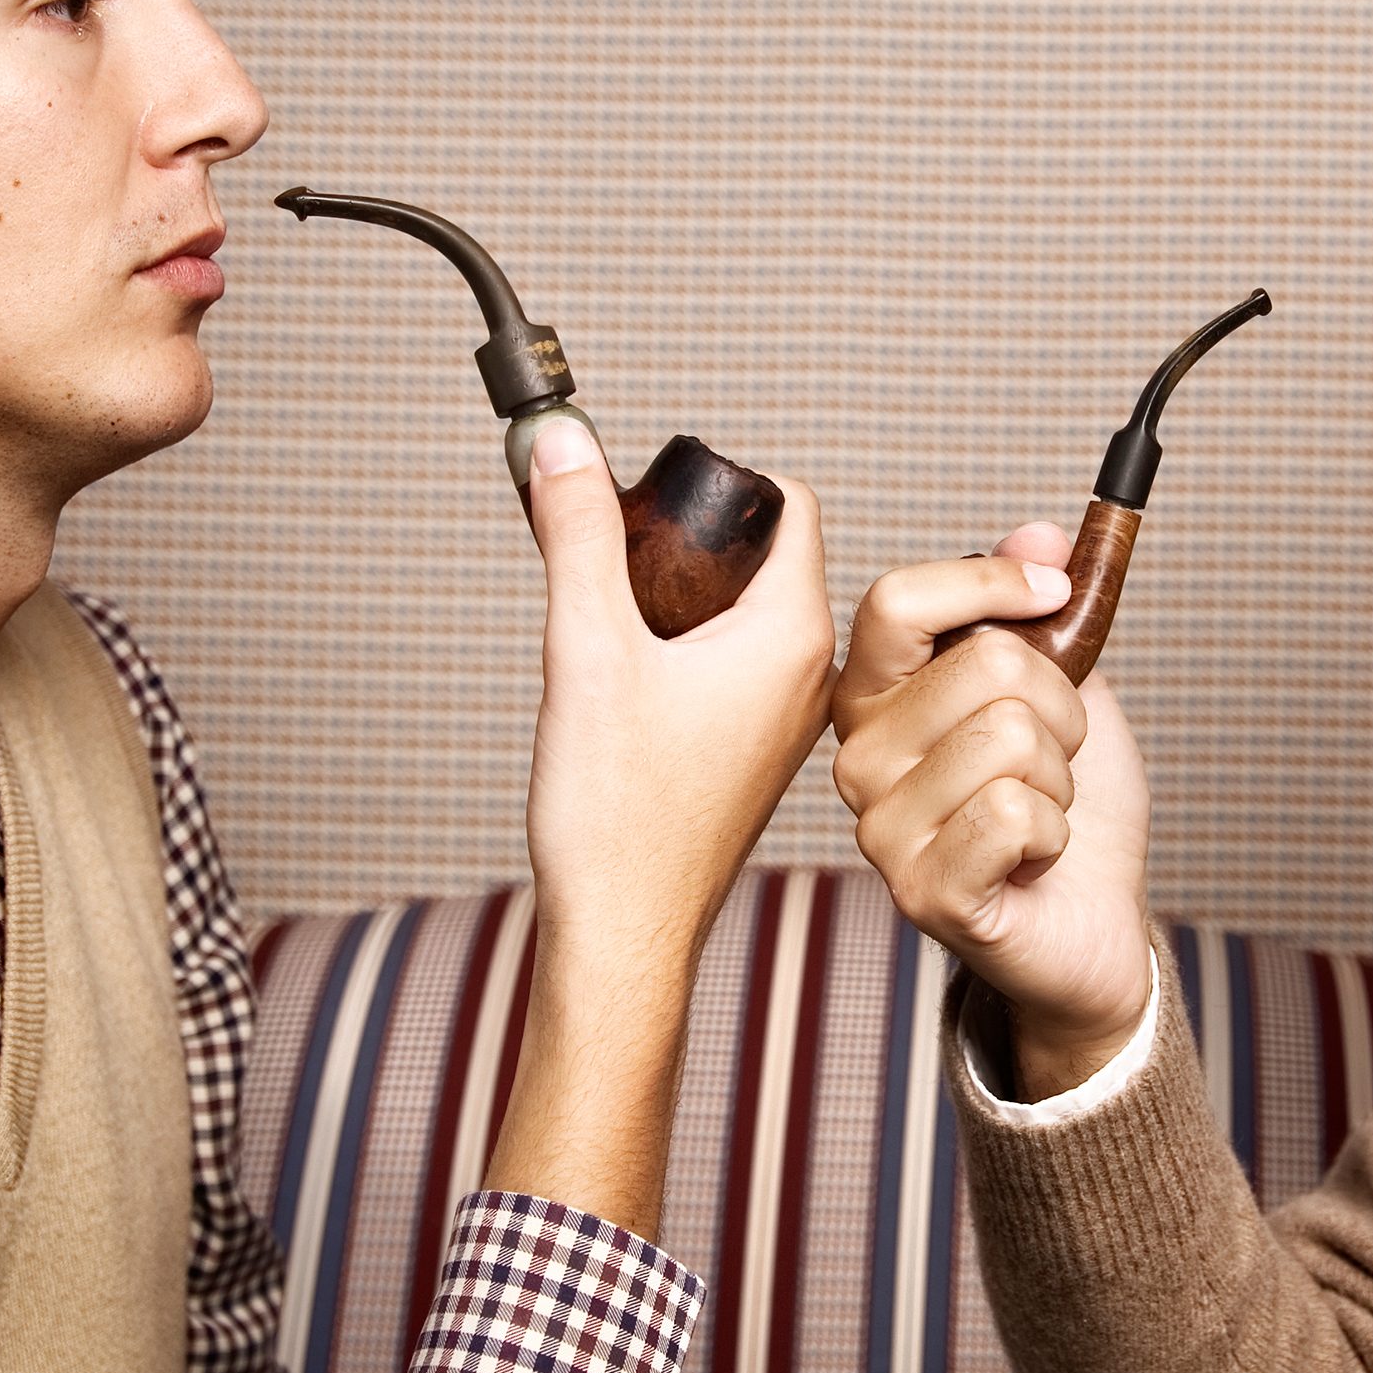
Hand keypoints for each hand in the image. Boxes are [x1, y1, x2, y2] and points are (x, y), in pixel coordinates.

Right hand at [491, 413, 834, 1234]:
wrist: (623, 932)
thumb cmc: (616, 810)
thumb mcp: (586, 647)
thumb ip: (577, 533)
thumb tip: (563, 440)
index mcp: (793, 634)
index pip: (790, 504)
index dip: (719, 481)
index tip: (648, 497)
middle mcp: (809, 673)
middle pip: (765, 553)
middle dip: (691, 534)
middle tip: (616, 549)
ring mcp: (785, 718)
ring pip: (745, 612)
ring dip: (683, 593)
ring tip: (613, 615)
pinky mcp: (753, 753)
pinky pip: (733, 665)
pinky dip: (684, 647)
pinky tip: (627, 673)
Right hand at [834, 523, 1152, 1098]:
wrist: (1095, 921)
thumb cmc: (1066, 801)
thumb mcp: (1064, 683)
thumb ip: (1040, 606)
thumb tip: (1041, 532)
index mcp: (877, 695)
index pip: (898, 600)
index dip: (990, 581)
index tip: (1056, 592)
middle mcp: (858, 757)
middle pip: (987, 665)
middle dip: (1060, 707)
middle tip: (1051, 758)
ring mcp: (882, 829)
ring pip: (1012, 739)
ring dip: (1060, 776)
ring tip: (1040, 811)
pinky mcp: (923, 891)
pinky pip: (1016, 814)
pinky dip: (1055, 832)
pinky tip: (1034, 859)